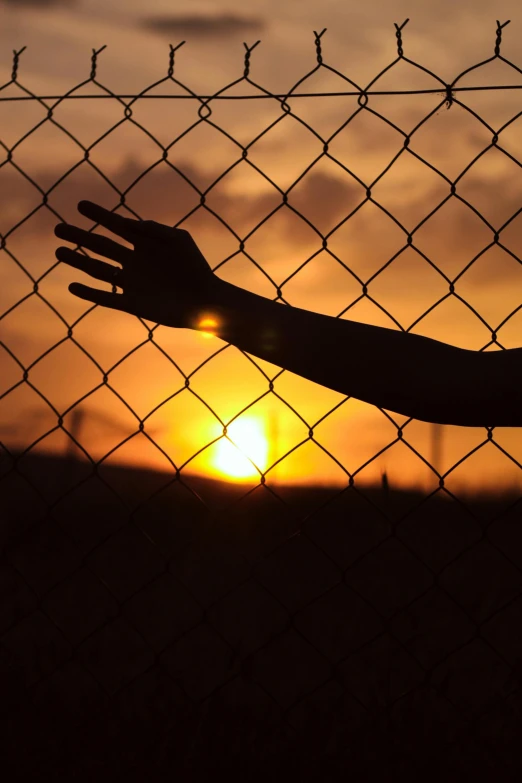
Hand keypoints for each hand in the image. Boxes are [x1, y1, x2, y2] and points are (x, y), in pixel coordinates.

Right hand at [55, 200, 219, 328]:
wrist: (206, 302)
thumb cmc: (196, 268)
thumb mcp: (179, 241)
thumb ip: (154, 230)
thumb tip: (128, 223)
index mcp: (145, 244)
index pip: (116, 225)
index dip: (99, 215)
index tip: (80, 205)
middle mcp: (134, 261)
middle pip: (100, 246)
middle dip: (79, 237)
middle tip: (58, 228)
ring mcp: (132, 283)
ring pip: (98, 270)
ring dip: (78, 261)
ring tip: (58, 251)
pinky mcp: (133, 304)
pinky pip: (106, 297)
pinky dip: (89, 293)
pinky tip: (73, 286)